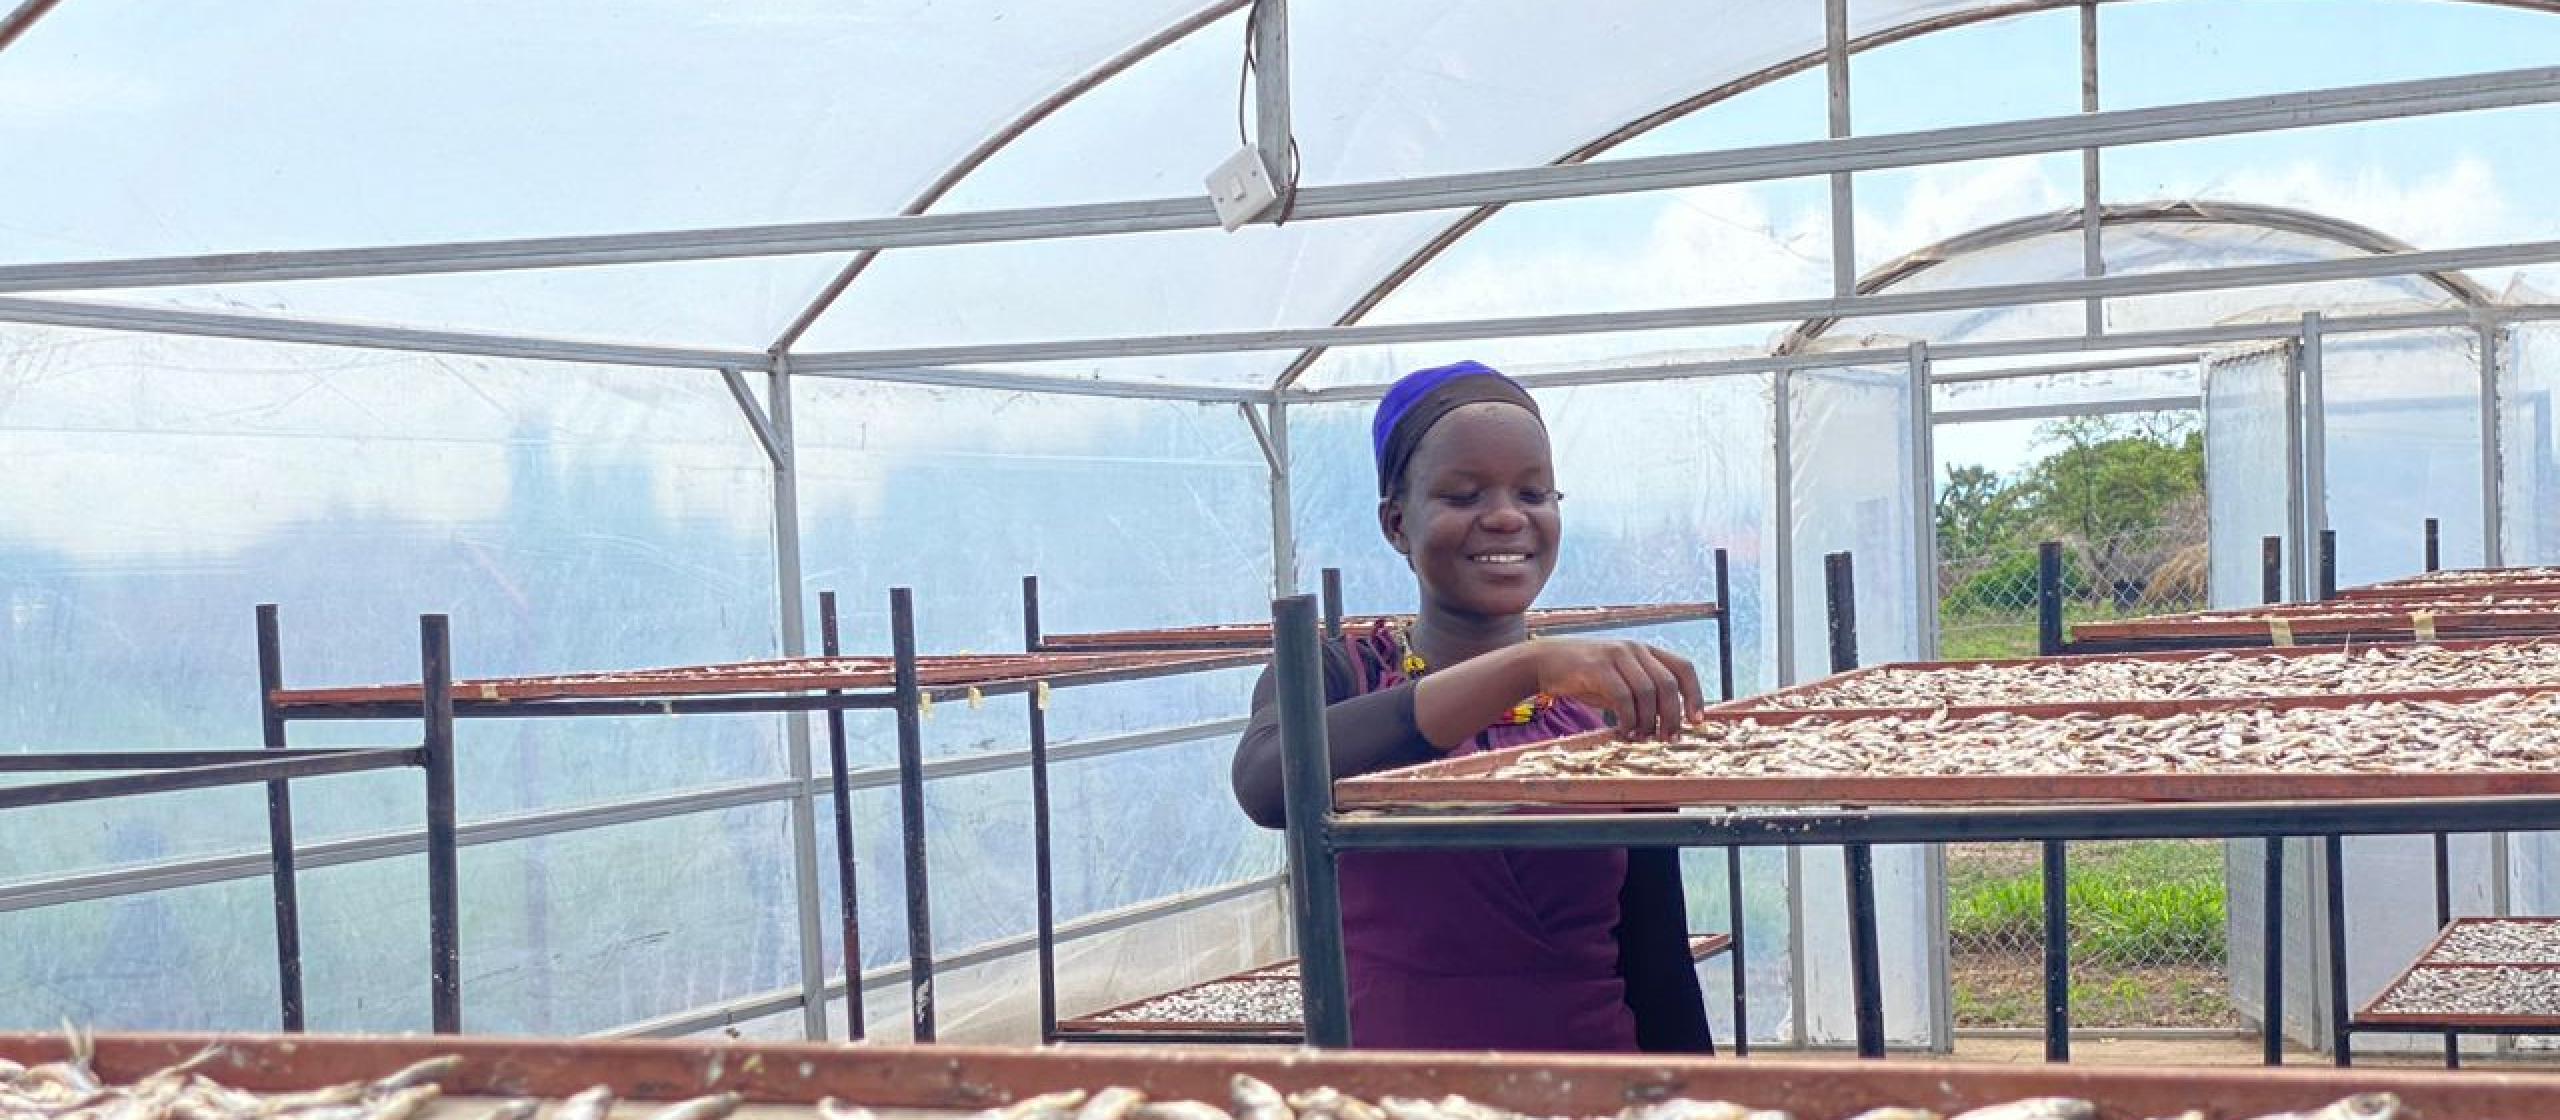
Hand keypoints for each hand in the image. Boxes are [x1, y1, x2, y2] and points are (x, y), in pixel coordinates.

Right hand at [1523, 639, 1706, 741]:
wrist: (1546, 661)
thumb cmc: (1586, 676)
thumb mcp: (1620, 680)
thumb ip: (1643, 695)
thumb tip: (1667, 722)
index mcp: (1646, 651)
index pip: (1684, 668)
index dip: (1695, 695)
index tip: (1697, 721)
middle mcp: (1635, 649)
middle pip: (1668, 684)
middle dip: (1672, 716)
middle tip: (1667, 739)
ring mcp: (1617, 655)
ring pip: (1648, 692)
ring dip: (1647, 721)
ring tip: (1640, 737)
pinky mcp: (1598, 666)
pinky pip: (1623, 696)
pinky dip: (1627, 718)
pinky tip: (1622, 730)